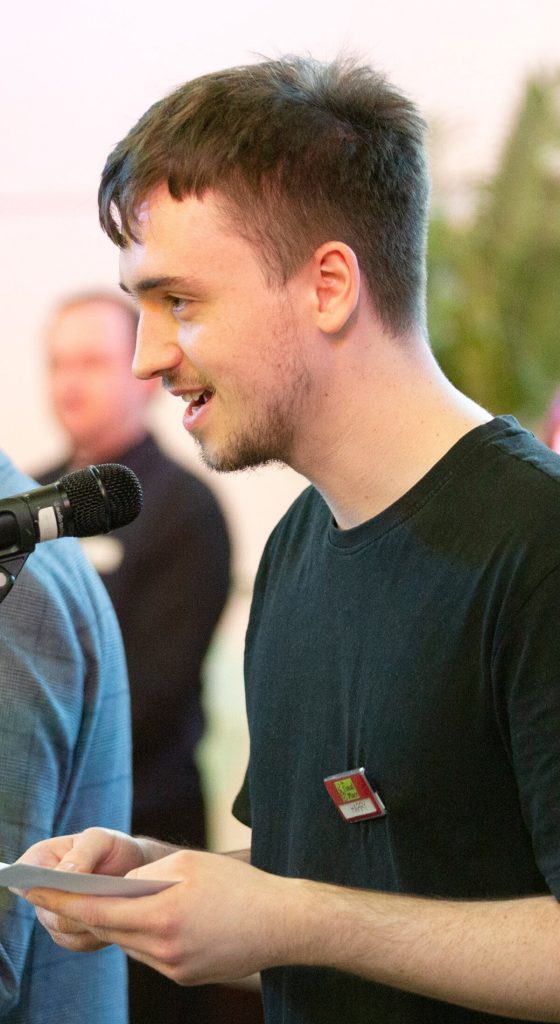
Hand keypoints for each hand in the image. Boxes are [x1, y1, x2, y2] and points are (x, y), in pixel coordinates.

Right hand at [15, 827, 146, 951]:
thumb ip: (82, 853)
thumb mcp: (101, 840)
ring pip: (65, 929)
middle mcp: (39, 893)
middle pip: (47, 910)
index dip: (36, 882)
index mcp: (39, 860)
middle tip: (105, 896)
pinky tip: (116, 920)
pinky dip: (98, 933)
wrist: (132, 869)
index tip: (64, 883)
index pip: (24, 874)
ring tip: (116, 905)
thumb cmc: (111, 848)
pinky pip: (80, 941)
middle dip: (77, 905)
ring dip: (90, 920)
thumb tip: (62, 874)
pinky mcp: (69, 936)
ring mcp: (52, 917)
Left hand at [22, 848, 308, 983]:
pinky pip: (150, 954)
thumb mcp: (188, 865)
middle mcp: (164, 950)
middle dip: (85, 912)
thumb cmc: (237, 886)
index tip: (38, 890)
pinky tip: (147, 919)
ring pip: (129, 944)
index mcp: (162, 916)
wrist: (282, 923)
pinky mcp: (185, 978)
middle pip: (109, 931)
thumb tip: (115, 888)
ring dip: (116, 924)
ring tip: (101, 903)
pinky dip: (142, 935)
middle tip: (59, 893)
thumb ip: (145, 876)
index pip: (97, 911)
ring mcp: (174, 969)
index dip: (64, 901)